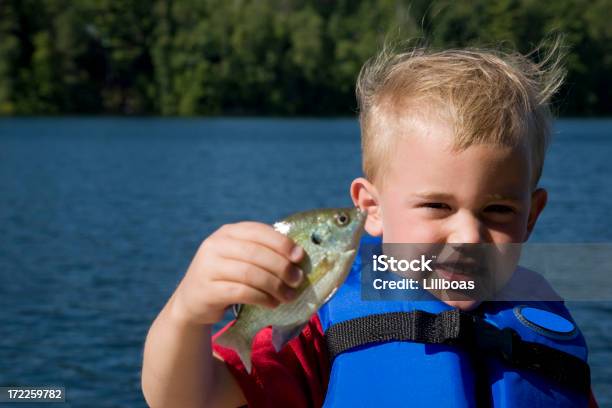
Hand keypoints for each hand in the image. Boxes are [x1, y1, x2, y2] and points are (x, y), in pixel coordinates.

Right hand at [171, 222, 304, 325]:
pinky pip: (242, 292)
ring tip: (289, 295)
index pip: (258, 231)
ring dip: (275, 286)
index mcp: (227, 232)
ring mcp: (208, 266)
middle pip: (256, 253)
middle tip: (298, 280)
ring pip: (250, 274)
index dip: (282, 243)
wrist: (192, 301)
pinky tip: (272, 303)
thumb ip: (263, 252)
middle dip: (282, 267)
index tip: (299, 256)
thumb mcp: (240, 257)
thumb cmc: (227, 277)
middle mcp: (215, 245)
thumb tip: (299, 256)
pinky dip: (262, 298)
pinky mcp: (207, 290)